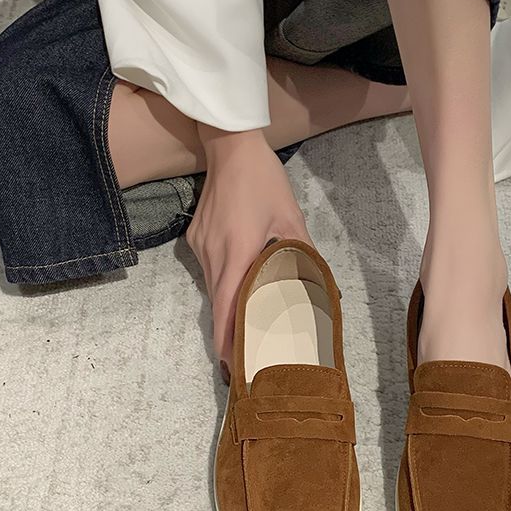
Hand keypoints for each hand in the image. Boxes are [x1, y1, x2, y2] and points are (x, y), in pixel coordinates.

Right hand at [185, 127, 310, 367]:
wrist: (230, 147)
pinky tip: (236, 284)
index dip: (228, 338)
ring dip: (226, 307)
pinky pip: (208, 269)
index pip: (229, 306)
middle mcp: (214, 253)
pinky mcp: (194, 237)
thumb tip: (315, 281)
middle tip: (247, 350)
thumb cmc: (265, 181)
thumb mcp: (291, 217)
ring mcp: (200, 245)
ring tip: (243, 325)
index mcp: (240, 251)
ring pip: (212, 287)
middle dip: (229, 329)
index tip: (232, 362)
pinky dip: (221, 283)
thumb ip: (301, 252)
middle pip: (219, 302)